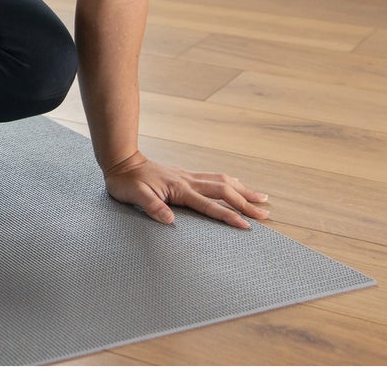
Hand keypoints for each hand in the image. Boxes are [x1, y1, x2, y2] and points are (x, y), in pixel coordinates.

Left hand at [103, 152, 269, 230]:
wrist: (121, 162)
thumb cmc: (126, 182)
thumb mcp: (134, 196)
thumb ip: (152, 207)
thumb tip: (169, 219)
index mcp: (179, 189)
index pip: (209, 205)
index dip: (228, 216)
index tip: (246, 225)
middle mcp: (188, 180)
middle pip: (224, 191)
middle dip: (245, 203)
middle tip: (265, 214)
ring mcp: (188, 176)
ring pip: (222, 181)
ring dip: (242, 189)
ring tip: (261, 197)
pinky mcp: (185, 175)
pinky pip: (213, 177)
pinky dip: (230, 182)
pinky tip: (236, 184)